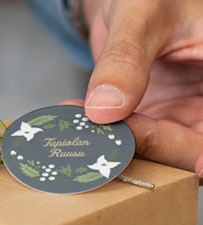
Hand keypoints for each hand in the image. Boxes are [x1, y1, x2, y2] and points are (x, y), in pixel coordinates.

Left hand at [68, 0, 202, 176]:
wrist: (134, 2)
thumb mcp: (142, 13)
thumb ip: (125, 58)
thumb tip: (104, 109)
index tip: (199, 168)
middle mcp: (202, 104)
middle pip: (187, 146)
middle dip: (144, 145)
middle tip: (100, 134)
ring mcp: (176, 115)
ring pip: (153, 148)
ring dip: (114, 143)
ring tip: (77, 126)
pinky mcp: (149, 119)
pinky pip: (127, 138)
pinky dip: (102, 134)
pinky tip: (75, 120)